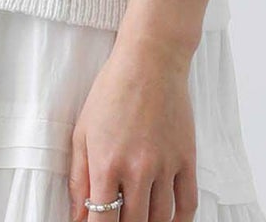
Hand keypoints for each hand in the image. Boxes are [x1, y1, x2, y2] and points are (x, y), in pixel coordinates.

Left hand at [67, 44, 198, 221]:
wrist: (150, 60)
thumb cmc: (113, 90)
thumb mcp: (83, 131)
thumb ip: (78, 178)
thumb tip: (77, 216)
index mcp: (107, 164)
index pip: (102, 221)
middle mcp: (138, 170)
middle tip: (119, 219)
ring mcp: (165, 166)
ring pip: (160, 220)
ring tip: (139, 218)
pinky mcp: (187, 159)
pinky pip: (188, 204)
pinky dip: (180, 220)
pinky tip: (169, 221)